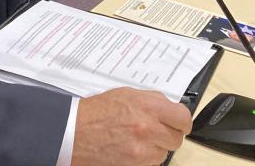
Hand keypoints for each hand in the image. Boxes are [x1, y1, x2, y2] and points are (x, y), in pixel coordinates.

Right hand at [71, 87, 191, 165]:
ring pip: (164, 154)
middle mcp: (147, 128)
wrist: (72, 133)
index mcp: (147, 106)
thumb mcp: (126, 95)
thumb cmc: (95, 113)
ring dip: (155, 149)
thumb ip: (152, 101)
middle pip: (176, 138)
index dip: (182, 122)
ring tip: (136, 141)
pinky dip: (144, 160)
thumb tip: (170, 108)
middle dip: (168, 135)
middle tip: (156, 132)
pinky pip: (151, 165)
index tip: (180, 124)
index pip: (182, 117)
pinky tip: (130, 151)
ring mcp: (141, 151)